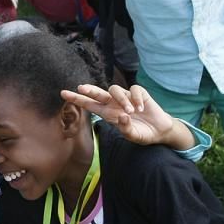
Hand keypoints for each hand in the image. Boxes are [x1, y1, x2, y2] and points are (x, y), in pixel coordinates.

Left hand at [60, 84, 177, 146]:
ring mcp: (126, 97)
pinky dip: (136, 99)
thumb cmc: (142, 133)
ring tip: (131, 112)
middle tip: (81, 88)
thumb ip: (125, 128)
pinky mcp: (139, 93)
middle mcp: (114, 103)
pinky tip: (141, 109)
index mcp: (108, 113)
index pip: (89, 105)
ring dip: (122, 100)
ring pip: (115, 90)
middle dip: (89, 90)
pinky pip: (134, 90)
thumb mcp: (133, 136)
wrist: (160, 131)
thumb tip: (122, 116)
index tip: (63, 94)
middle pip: (98, 93)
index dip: (77, 99)